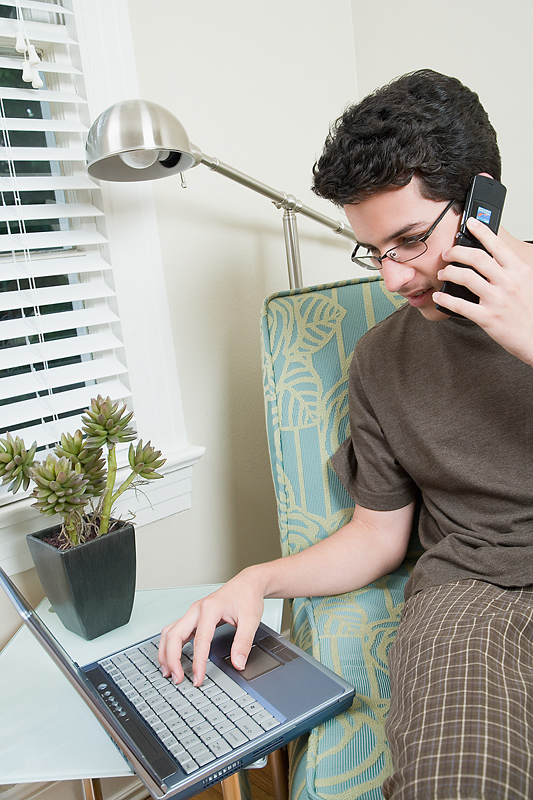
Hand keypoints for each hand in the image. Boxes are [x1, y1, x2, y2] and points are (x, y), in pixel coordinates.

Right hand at [158, 567, 264, 686]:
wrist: (247, 583)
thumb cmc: (247, 597)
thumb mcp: (251, 620)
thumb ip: (243, 643)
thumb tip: (238, 663)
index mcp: (210, 609)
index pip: (199, 641)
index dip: (198, 663)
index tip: (198, 679)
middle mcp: (196, 610)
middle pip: (174, 635)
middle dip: (172, 659)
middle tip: (177, 678)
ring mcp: (192, 613)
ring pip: (169, 632)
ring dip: (165, 652)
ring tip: (169, 671)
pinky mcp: (193, 617)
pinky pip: (174, 631)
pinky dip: (169, 645)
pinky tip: (171, 657)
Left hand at [433, 217, 532, 365]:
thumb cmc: (530, 312)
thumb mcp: (527, 283)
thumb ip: (511, 270)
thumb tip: (492, 257)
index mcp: (518, 271)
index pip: (497, 245)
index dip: (482, 230)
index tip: (470, 222)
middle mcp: (508, 282)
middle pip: (476, 257)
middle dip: (456, 252)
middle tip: (446, 253)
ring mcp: (497, 300)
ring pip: (465, 277)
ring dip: (448, 273)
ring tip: (442, 274)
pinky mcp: (488, 317)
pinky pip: (460, 304)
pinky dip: (445, 299)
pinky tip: (439, 297)